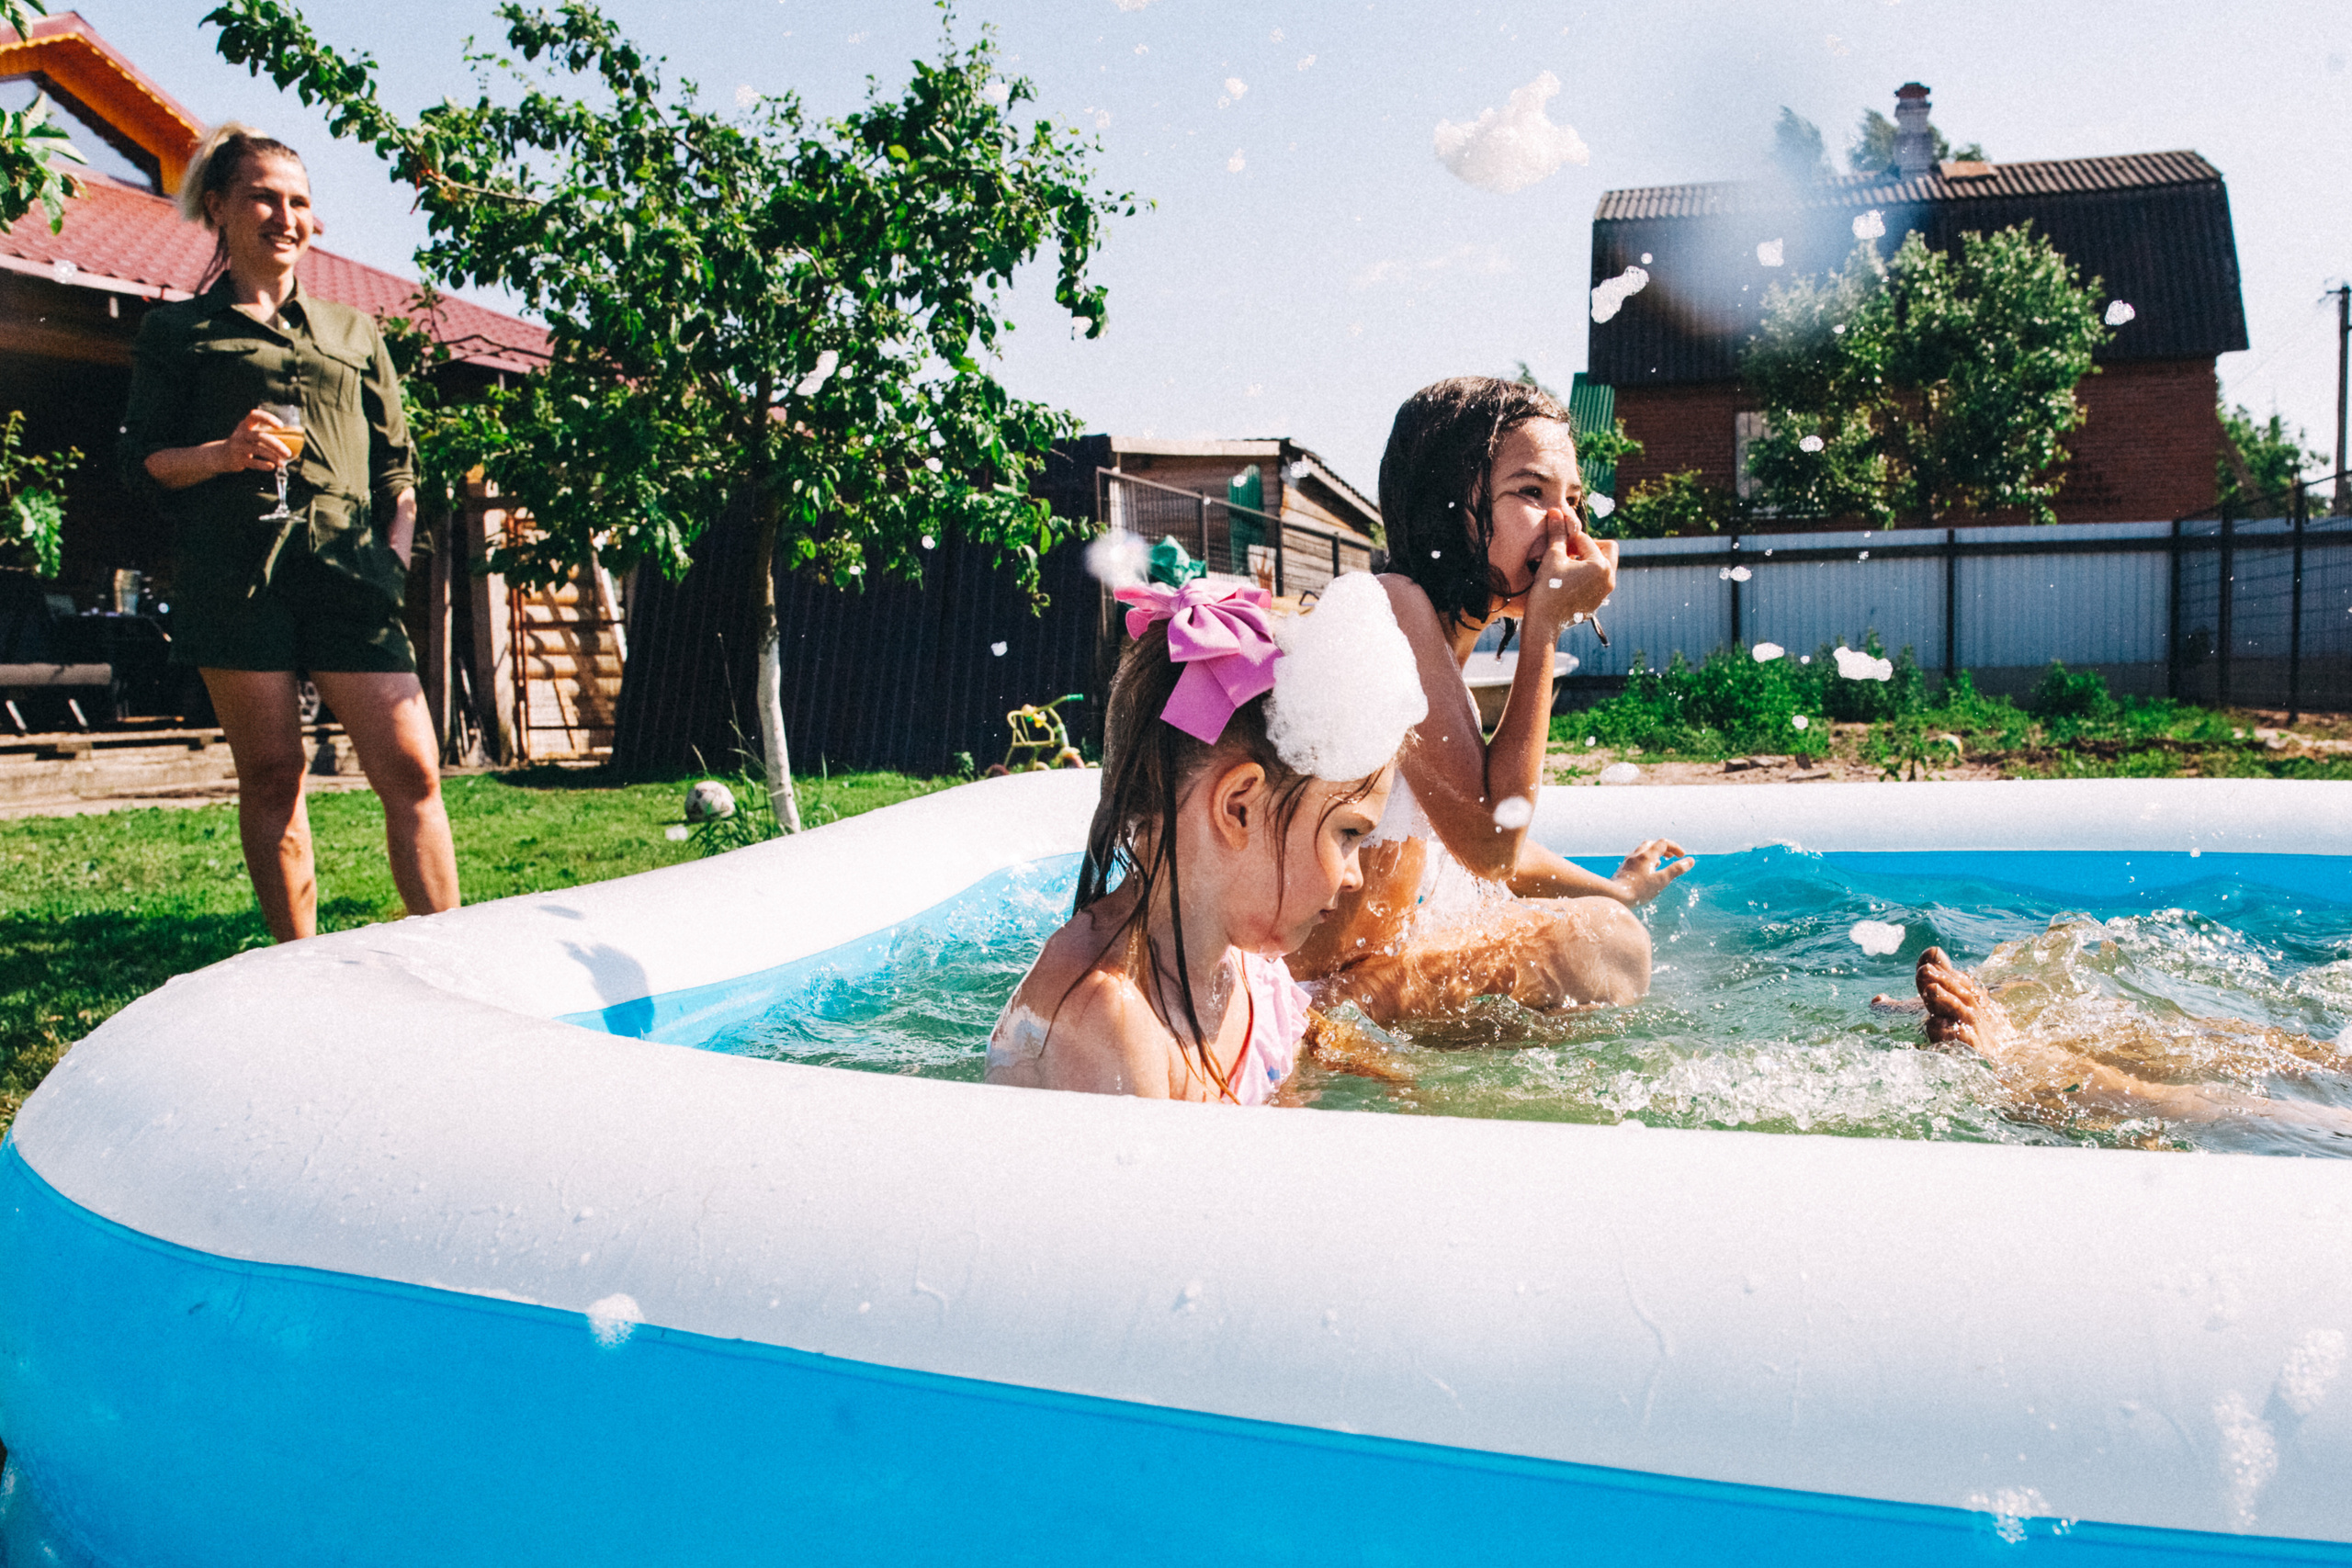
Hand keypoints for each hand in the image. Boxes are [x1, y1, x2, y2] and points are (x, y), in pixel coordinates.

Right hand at [220, 408, 295, 474]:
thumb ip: (266, 433)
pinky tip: (272, 467)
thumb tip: (294, 440)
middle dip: (276, 444)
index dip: (267, 418)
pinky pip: (252, 462)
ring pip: (258, 450)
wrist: (222, 455)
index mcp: (245, 425)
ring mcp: (239, 446)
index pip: (254, 415)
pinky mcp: (238, 459)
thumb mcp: (250, 433)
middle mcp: (241, 434)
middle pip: (260, 436)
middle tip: (288, 453)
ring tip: (283, 463)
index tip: (280, 426)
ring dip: (273, 456)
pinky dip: (263, 465)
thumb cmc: (244, 443)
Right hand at [1522, 505, 1616, 632]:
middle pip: (1607, 548)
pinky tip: (1567, 579)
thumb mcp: (1552, 558)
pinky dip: (1587, 574)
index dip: (1568, 537)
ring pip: (1604, 565)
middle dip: (1589, 545)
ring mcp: (1605, 591)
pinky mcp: (1598, 601)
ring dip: (1588, 559)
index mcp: (1601, 565)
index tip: (1555, 540)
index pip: (1586, 539)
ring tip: (1567, 564)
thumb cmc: (1547, 590)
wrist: (1544, 625)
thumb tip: (1556, 512)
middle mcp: (1609, 578)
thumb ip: (1557, 533)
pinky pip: (1598, 580)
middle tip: (1568, 550)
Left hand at [1609, 838, 1692, 904]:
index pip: (1663, 843)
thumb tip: (1690, 861)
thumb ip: (1676, 870)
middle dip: (1664, 848)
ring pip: (1642, 851)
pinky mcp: (1622, 869)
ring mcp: (1628, 862)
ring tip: (1661, 863)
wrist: (1614, 896)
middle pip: (1651, 844)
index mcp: (1647, 856)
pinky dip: (1645, 861)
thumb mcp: (1661, 881)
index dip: (1675, 847)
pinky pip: (1635, 860)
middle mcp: (1636, 855)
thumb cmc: (1638, 890)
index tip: (1683, 856)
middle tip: (1672, 856)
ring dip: (1654, 854)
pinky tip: (1646, 872)